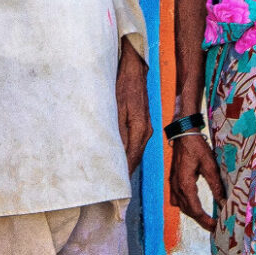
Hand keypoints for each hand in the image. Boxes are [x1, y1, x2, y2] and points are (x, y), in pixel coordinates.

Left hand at [115, 38, 151, 173]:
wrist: (134, 67)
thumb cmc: (123, 84)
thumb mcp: (116, 107)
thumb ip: (117, 132)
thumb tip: (115, 154)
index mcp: (140, 129)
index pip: (131, 159)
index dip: (123, 174)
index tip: (114, 187)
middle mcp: (146, 131)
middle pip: (134, 158)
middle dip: (123, 171)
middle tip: (109, 185)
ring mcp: (146, 127)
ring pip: (135, 151)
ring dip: (125, 161)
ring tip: (112, 174)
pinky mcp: (143, 122)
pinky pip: (135, 142)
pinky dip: (127, 151)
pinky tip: (118, 154)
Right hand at [169, 132, 224, 231]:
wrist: (183, 134)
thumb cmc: (197, 147)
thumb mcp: (209, 165)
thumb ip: (216, 185)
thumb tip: (223, 203)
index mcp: (185, 184)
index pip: (195, 210)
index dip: (207, 221)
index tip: (217, 227)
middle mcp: (176, 187)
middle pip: (188, 211)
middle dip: (202, 221)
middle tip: (215, 227)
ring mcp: (173, 184)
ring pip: (182, 207)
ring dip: (194, 215)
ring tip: (207, 219)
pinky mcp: (173, 181)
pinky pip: (177, 200)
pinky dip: (187, 207)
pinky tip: (194, 207)